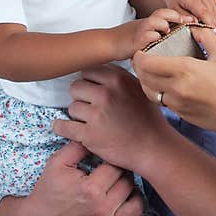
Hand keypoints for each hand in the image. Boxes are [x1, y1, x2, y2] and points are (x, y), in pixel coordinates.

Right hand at [0, 141, 143, 215]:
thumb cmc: (49, 191)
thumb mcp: (57, 164)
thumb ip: (77, 146)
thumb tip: (96, 131)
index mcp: (91, 188)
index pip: (115, 163)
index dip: (111, 156)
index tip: (107, 155)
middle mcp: (103, 206)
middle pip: (127, 179)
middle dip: (120, 170)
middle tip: (112, 168)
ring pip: (136, 195)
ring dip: (129, 186)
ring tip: (118, 181)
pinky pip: (137, 215)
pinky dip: (135, 203)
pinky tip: (125, 196)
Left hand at [54, 63, 170, 172]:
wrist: (154, 147)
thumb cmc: (149, 118)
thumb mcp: (140, 89)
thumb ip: (120, 77)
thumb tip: (101, 68)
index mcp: (118, 79)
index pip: (88, 70)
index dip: (90, 81)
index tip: (93, 90)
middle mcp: (106, 94)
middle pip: (76, 87)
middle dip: (82, 97)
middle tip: (92, 107)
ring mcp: (96, 115)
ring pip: (72, 107)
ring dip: (78, 114)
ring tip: (92, 121)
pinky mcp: (89, 135)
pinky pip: (63, 126)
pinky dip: (62, 127)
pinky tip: (66, 127)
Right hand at [111, 8, 186, 59]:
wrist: (110, 43)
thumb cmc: (130, 39)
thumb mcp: (148, 32)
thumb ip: (161, 30)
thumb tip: (178, 32)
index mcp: (152, 21)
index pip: (168, 13)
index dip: (181, 15)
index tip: (193, 20)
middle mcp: (148, 24)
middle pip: (163, 13)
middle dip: (176, 16)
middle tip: (187, 22)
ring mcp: (141, 31)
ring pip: (155, 21)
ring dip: (164, 24)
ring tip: (168, 31)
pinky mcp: (135, 41)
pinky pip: (146, 36)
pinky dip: (152, 36)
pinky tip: (156, 40)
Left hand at [132, 26, 215, 138]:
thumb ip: (205, 37)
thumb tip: (194, 28)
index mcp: (184, 69)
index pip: (147, 63)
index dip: (139, 56)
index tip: (141, 51)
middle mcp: (176, 87)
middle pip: (144, 77)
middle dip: (139, 67)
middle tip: (143, 60)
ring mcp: (177, 102)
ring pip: (150, 92)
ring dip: (146, 81)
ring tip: (151, 73)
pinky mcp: (180, 113)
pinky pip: (162, 101)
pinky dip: (159, 92)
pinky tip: (166, 86)